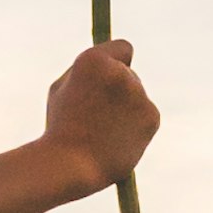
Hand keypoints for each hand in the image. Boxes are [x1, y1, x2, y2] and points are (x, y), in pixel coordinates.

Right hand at [48, 38, 156, 191]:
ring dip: (126, 107)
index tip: (112, 72)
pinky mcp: (152, 115)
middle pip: (128, 73)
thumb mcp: (62, 89)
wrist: (70, 164)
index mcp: (93, 59)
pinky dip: (135, 125)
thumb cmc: (60, 127)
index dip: (116, 60)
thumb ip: (88, 73)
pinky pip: (146, 114)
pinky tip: (117, 138)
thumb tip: (110, 65)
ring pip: (137, 95)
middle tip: (98, 112)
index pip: (122, 47)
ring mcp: (138, 93)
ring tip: (103, 131)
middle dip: (117, 87)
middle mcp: (120, 71)